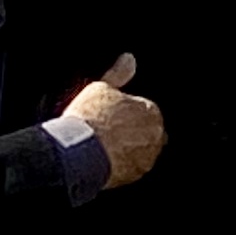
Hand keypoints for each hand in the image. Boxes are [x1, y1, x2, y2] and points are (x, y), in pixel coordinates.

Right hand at [61, 54, 166, 190]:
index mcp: (150, 111)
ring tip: (106, 148)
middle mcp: (155, 135)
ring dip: (130, 149)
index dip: (127, 114)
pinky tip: (106, 160)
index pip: (145, 111)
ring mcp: (147, 156)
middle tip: (109, 133)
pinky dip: (123, 165)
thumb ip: (119, 74)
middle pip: (147, 132)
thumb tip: (129, 59)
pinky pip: (133, 168)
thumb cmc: (90, 118)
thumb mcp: (101, 88)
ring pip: (142, 151)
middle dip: (133, 132)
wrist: (80, 152)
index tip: (113, 117)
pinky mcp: (136, 175)